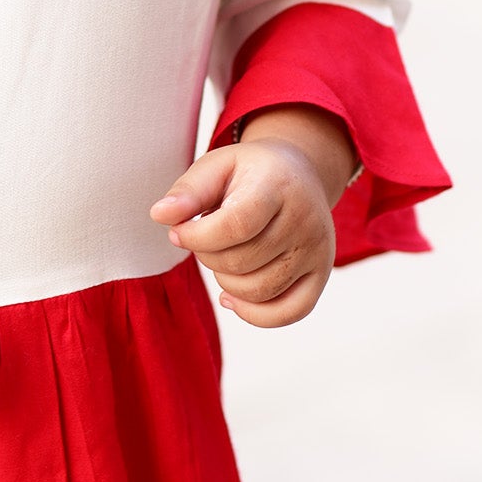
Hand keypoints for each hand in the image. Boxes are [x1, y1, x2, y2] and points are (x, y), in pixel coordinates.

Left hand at [148, 107, 354, 327]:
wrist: (298, 175)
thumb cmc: (249, 173)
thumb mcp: (216, 166)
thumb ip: (188, 191)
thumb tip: (160, 215)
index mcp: (277, 185)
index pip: (236, 226)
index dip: (197, 238)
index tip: (177, 233)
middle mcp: (305, 219)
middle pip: (241, 262)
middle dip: (207, 256)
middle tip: (203, 239)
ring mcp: (317, 250)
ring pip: (258, 291)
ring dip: (225, 281)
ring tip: (221, 256)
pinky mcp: (321, 275)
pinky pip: (289, 313)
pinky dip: (254, 314)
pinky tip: (231, 296)